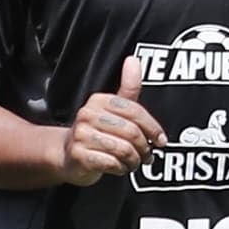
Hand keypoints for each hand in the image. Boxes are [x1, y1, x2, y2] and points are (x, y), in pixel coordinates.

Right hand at [59, 54, 160, 185]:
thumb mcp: (113, 109)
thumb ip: (128, 87)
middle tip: (147, 156)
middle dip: (144, 148)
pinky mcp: (78, 155)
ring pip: (123, 149)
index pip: (134, 111)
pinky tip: (119, 167)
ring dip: (133, 160)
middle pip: (131, 132)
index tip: (161, 141)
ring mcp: (81, 135)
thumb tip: (133, 60)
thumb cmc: (98, 131)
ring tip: (133, 162)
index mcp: (99, 100)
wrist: (67, 155)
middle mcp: (87, 115)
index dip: (153, 127)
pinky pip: (111, 163)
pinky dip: (120, 168)